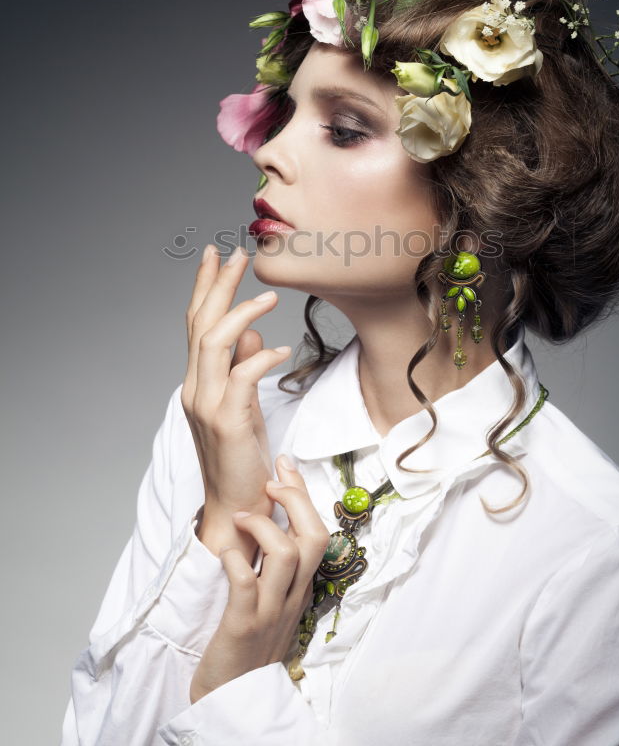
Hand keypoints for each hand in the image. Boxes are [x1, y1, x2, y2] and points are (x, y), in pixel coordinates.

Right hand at [182, 244, 291, 560]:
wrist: (236, 507)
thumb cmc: (242, 457)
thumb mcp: (245, 404)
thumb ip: (242, 367)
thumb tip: (253, 332)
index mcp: (197, 382)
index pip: (196, 324)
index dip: (205, 287)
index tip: (216, 255)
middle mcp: (195, 389)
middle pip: (200, 324)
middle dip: (218, 285)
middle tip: (237, 254)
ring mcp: (207, 406)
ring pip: (213, 344)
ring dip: (240, 313)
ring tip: (267, 295)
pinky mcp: (226, 423)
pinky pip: (241, 378)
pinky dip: (260, 358)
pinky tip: (279, 348)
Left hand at [189, 455, 329, 702]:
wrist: (230, 702)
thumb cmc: (244, 647)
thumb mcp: (270, 604)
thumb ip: (273, 570)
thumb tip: (266, 526)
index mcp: (299, 589)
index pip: (318, 533)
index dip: (304, 494)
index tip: (285, 465)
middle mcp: (292, 597)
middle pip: (314, 536)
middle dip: (294, 499)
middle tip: (269, 482)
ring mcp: (271, 611)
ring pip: (287, 554)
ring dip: (262, 525)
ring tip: (240, 517)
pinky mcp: (243, 625)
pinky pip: (246, 583)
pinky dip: (235, 558)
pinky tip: (225, 552)